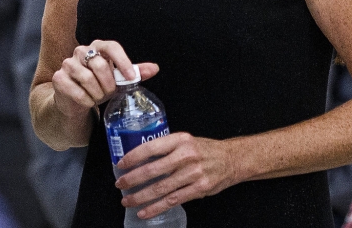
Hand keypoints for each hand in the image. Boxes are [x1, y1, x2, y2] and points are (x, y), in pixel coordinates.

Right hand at [50, 39, 157, 118]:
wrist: (75, 101)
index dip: (123, 62)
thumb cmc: (99, 86)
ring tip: (98, 97)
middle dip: (108, 84)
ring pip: (87, 78)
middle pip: (100, 65)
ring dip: (97, 93)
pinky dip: (85, 100)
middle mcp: (81, 51)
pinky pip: (76, 90)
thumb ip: (135, 73)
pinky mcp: (59, 78)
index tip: (131, 77)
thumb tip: (155, 68)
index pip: (111, 47)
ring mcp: (68, 63)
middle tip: (109, 92)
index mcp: (98, 47)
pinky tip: (87, 101)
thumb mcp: (118, 79)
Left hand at [114, 132, 237, 218]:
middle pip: (153, 170)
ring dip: (140, 196)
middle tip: (120, 184)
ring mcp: (193, 174)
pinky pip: (172, 200)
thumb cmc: (205, 150)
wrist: (231, 160)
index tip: (121, 164)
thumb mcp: (186, 141)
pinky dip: (156, 208)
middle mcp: (186, 156)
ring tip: (128, 200)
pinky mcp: (198, 189)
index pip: (151, 147)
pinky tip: (144, 211)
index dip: (133, 157)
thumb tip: (140, 159)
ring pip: (160, 188)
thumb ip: (167, 148)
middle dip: (132, 179)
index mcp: (180, 140)